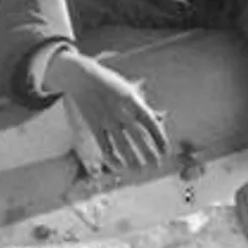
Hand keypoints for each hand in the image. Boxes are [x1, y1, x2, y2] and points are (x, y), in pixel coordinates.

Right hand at [43, 49, 169, 171]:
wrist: (82, 77)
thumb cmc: (110, 84)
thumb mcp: (129, 90)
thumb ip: (143, 105)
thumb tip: (161, 118)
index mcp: (132, 101)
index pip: (151, 123)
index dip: (159, 139)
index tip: (165, 152)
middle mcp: (121, 111)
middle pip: (138, 137)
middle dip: (149, 153)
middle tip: (156, 166)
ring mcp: (106, 119)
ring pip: (121, 145)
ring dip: (132, 161)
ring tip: (139, 171)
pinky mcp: (94, 125)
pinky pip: (104, 146)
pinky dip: (112, 158)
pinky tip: (119, 166)